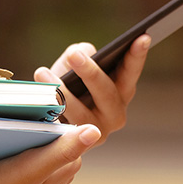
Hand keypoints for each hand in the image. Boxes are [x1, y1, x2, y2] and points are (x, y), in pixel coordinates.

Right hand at [0, 123, 100, 183]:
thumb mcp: (31, 167)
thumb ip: (63, 150)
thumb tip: (96, 130)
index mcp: (67, 168)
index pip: (70, 129)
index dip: (52, 116)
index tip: (31, 109)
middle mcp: (58, 176)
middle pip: (56, 136)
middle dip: (41, 124)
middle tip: (16, 115)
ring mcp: (39, 182)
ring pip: (40, 147)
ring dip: (26, 136)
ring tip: (4, 131)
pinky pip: (25, 158)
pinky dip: (15, 149)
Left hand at [33, 34, 149, 144]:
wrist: (46, 120)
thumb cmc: (65, 85)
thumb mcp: (72, 65)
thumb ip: (80, 53)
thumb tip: (82, 53)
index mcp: (121, 92)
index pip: (130, 72)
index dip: (137, 55)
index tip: (143, 36)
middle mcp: (115, 115)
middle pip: (106, 93)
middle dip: (90, 72)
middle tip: (74, 54)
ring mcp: (97, 133)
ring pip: (82, 114)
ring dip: (62, 92)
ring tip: (42, 72)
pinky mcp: (76, 147)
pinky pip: (64, 130)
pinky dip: (51, 112)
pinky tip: (39, 99)